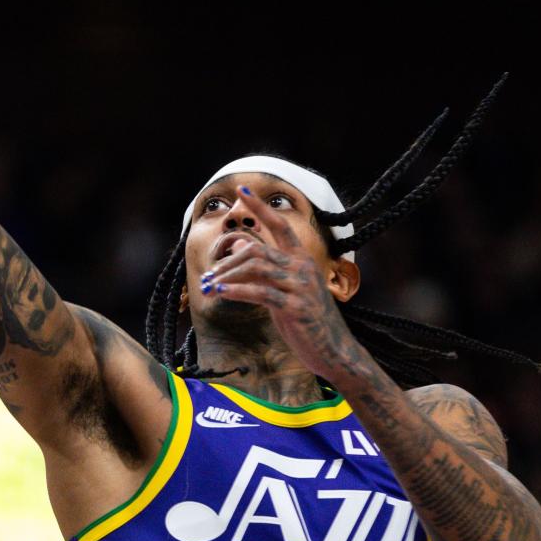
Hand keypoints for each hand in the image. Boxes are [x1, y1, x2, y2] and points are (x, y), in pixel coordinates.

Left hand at [200, 185, 362, 380]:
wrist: (333, 350)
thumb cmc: (307, 319)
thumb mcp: (286, 289)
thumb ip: (267, 269)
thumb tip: (241, 246)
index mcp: (302, 259)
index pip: (279, 225)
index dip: (260, 207)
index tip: (241, 189)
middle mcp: (303, 267)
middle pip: (257, 250)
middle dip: (227, 261)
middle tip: (207, 275)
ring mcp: (300, 287)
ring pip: (255, 268)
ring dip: (226, 277)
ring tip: (208, 286)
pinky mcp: (295, 307)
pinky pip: (260, 293)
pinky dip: (236, 291)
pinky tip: (220, 294)